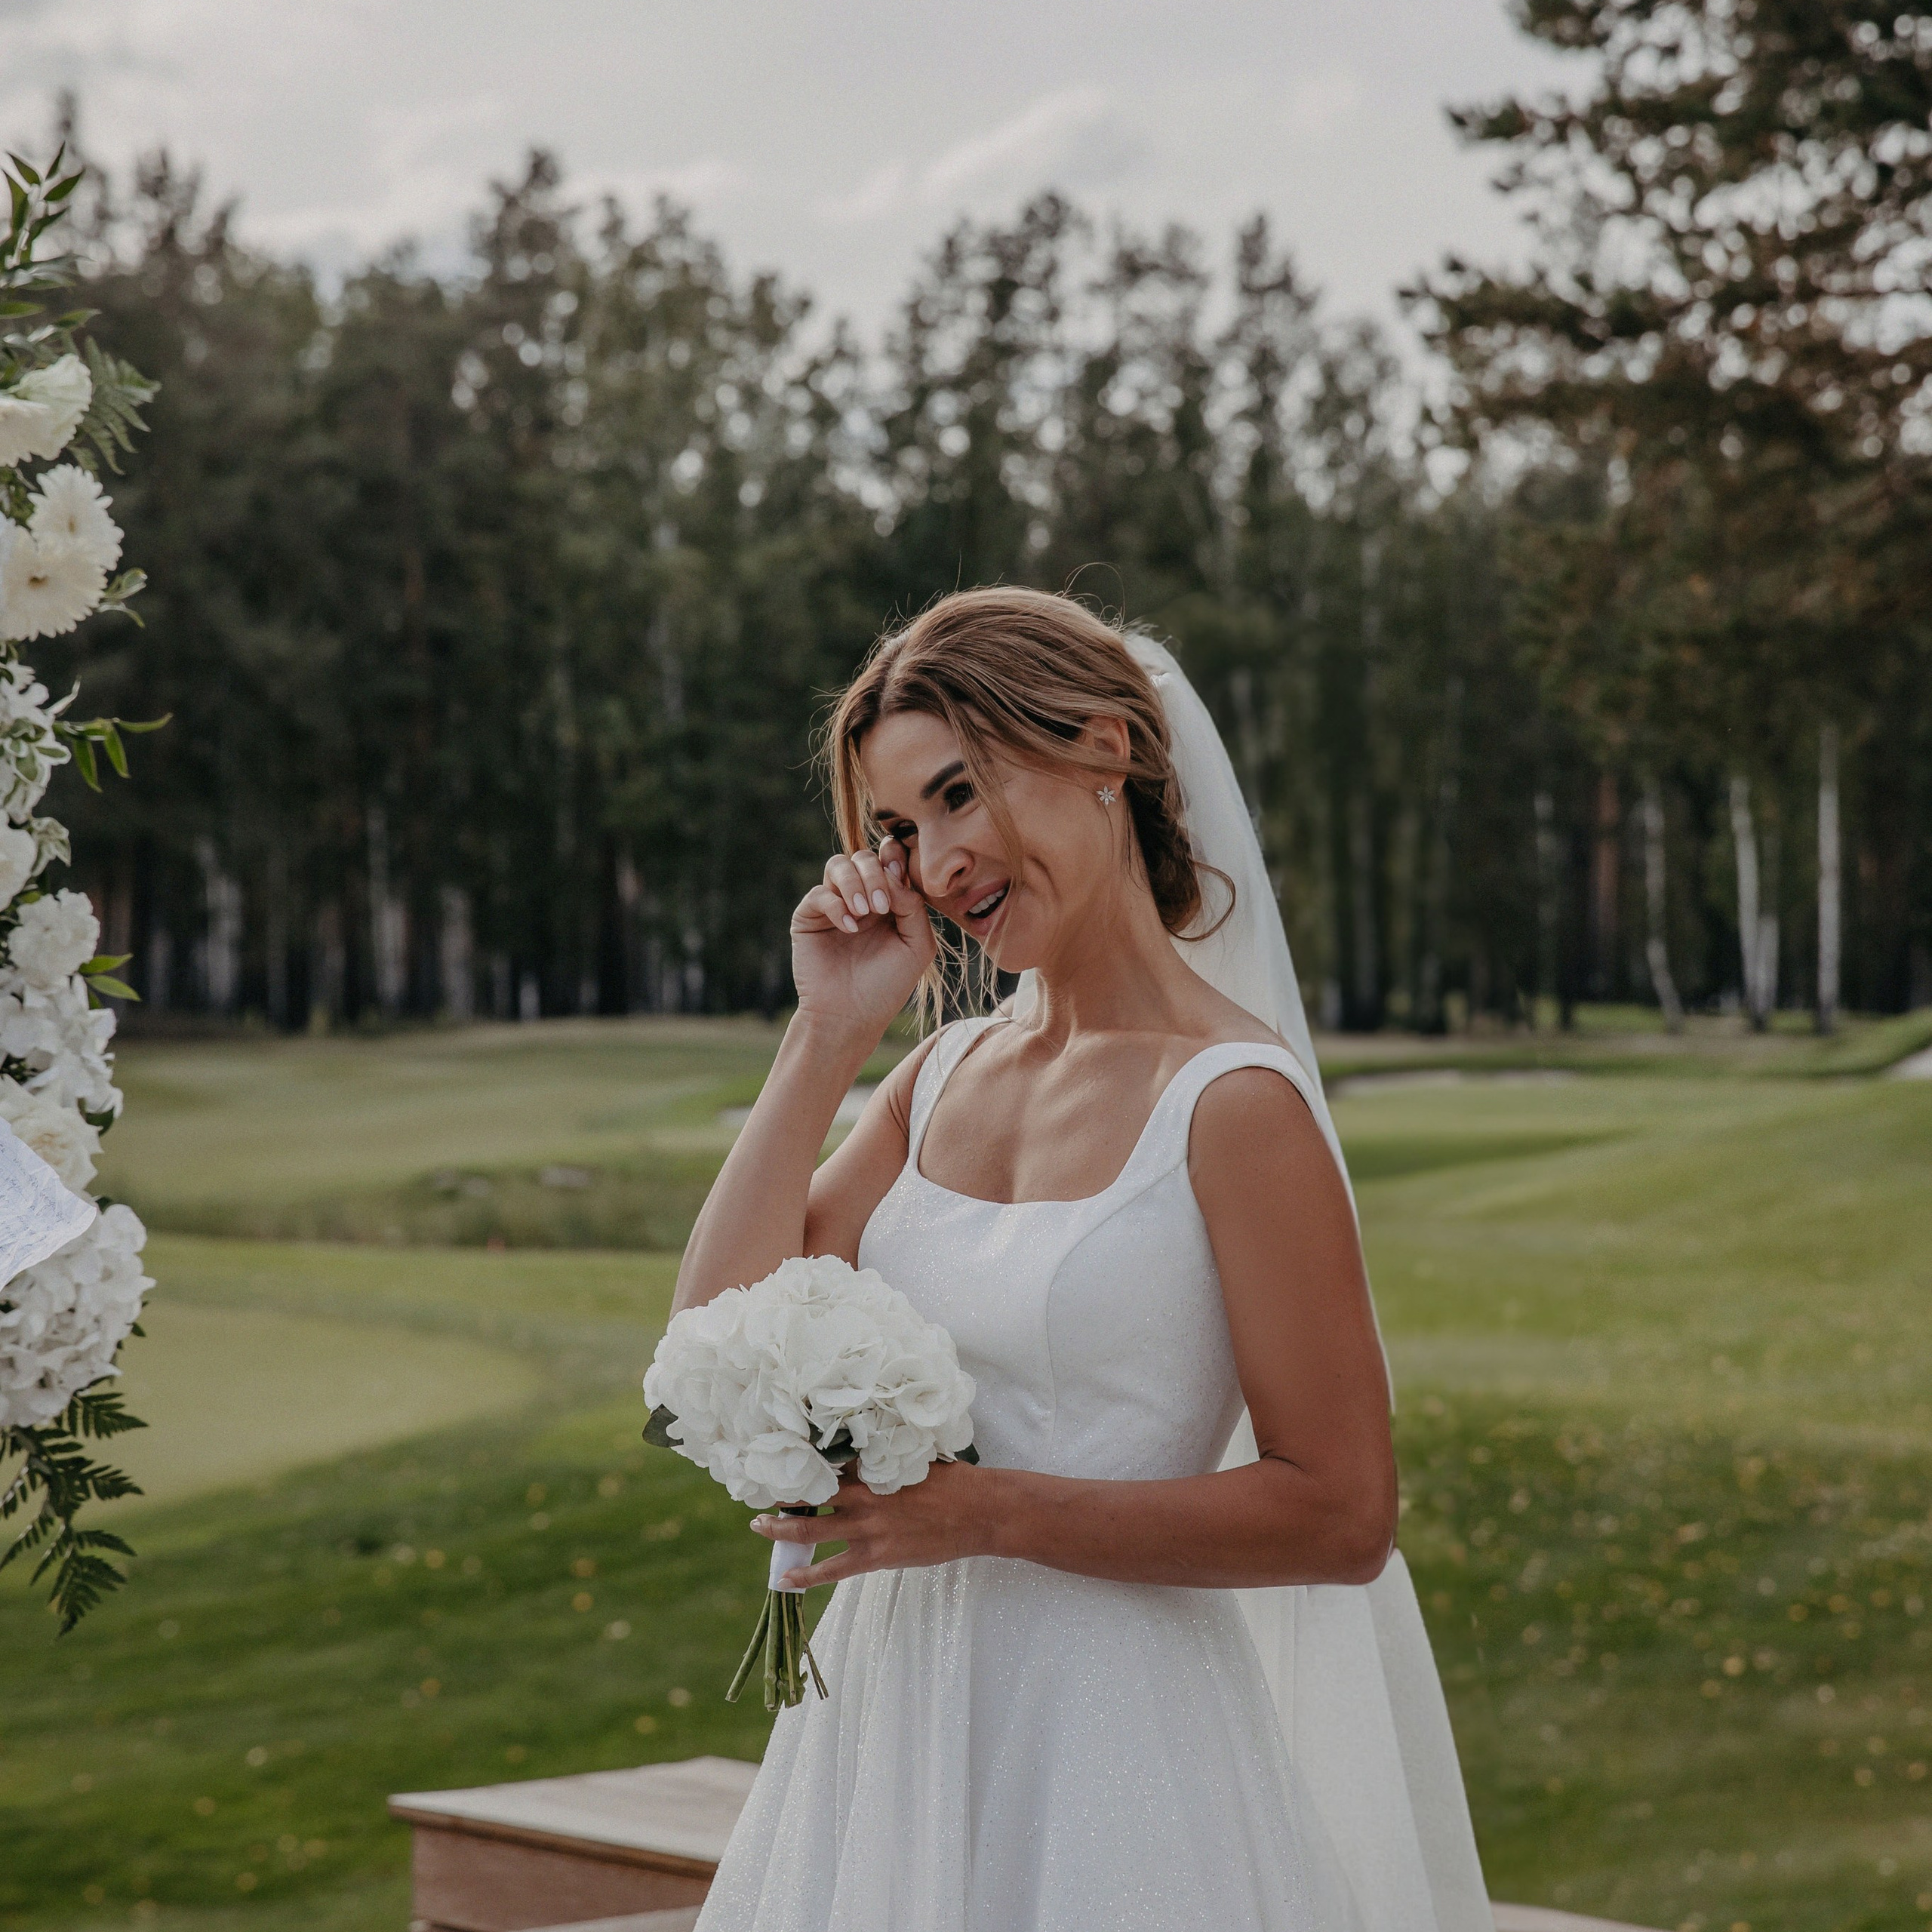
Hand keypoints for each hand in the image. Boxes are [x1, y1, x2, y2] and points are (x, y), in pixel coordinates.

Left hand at [752, 1460, 993, 1587]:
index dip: (802, 1460)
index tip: (780, 1455)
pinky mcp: (876, 1556)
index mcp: (873, 1467)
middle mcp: (864, 1495)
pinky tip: (784, 1578)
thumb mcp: (916, 1458)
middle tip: (758, 1491)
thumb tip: (867, 1444)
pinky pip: (832, 1569)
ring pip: (813, 1527)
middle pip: (810, 1492)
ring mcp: (868, 1527)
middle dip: (782, 1492)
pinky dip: (806, 1575)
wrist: (979, 1513)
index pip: (827, 1460)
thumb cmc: (953, 1481)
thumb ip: (887, 1455)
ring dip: (782, 1527)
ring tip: (759, 1525)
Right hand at [790, 836, 935, 1037]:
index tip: (899, 874)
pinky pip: (819, 894)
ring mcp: (833, 905)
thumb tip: (894, 876)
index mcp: (889, 899)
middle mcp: (860, 897)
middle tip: (882, 906)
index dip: (894, 856)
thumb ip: (914, 906)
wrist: (851, 1016)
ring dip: (855, 883)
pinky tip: (850, 929)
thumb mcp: (917, 945)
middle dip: (875, 874)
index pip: (889, 859)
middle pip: (864, 857)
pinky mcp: (810, 917)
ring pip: (838, 865)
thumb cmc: (887, 985)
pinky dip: (836, 906)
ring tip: (865, 912)